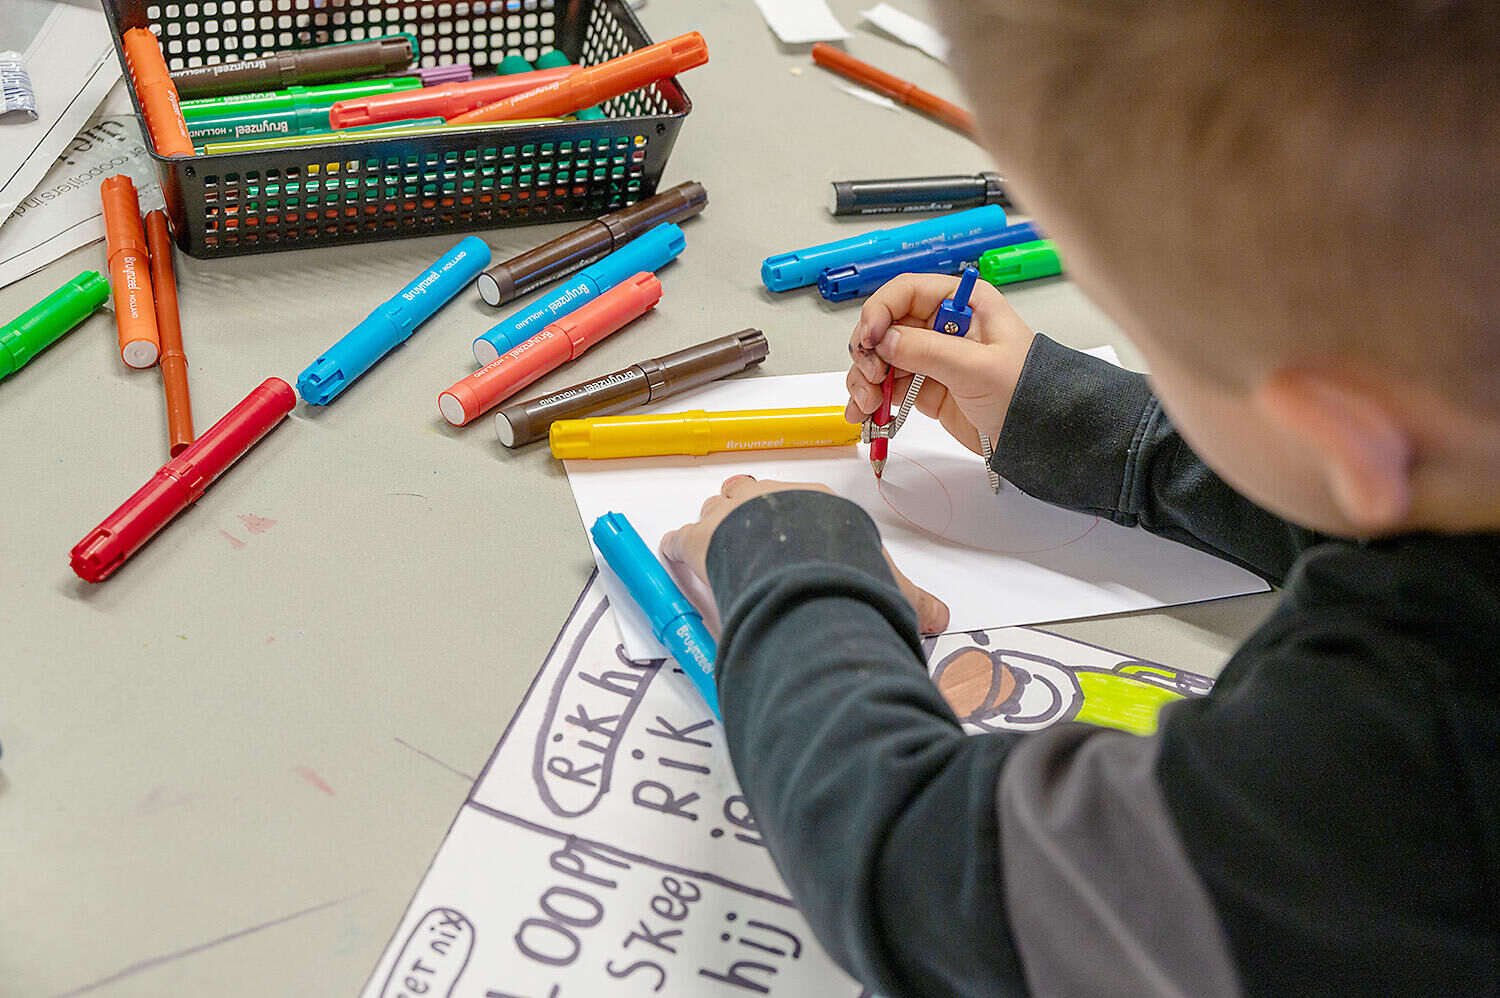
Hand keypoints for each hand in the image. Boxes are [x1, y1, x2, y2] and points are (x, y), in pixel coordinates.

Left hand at [660, 475, 950, 633]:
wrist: (802, 565)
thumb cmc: (845, 568)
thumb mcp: (891, 586)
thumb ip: (912, 601)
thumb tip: (941, 620)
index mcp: (815, 503)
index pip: (800, 503)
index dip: (795, 521)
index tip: (793, 539)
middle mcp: (770, 499)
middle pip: (752, 495)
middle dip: (750, 512)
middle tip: (750, 537)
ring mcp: (731, 515)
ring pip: (716, 511)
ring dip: (716, 527)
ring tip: (719, 548)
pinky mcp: (699, 538)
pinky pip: (681, 538)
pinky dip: (678, 548)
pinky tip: (678, 557)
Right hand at [845, 273, 1035, 455]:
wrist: (1036, 435)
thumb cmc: (1026, 392)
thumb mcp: (978, 368)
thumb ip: (928, 350)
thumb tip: (885, 340)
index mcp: (962, 304)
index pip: (906, 292)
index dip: (880, 311)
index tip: (870, 338)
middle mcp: (942, 325)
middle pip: (885, 326)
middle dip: (868, 351)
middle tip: (870, 376)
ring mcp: (932, 357)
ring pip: (880, 357)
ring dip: (865, 379)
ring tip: (868, 405)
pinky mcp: (924, 386)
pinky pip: (886, 386)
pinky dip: (870, 398)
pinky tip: (865, 413)